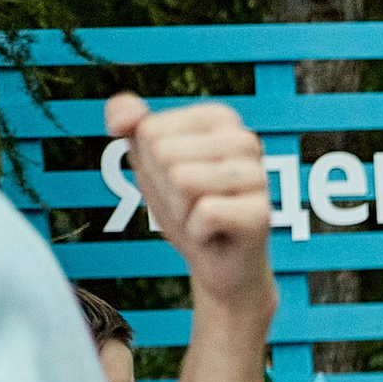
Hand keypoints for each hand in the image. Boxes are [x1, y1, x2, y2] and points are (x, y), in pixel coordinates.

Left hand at [105, 95, 276, 315]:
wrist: (218, 263)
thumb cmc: (185, 207)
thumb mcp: (148, 161)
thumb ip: (129, 125)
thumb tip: (120, 120)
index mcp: (219, 118)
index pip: (150, 131)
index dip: (150, 164)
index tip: (175, 181)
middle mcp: (245, 140)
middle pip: (165, 154)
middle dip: (164, 189)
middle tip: (189, 204)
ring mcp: (259, 176)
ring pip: (183, 180)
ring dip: (180, 210)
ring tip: (201, 217)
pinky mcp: (262, 212)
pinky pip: (205, 213)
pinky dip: (197, 231)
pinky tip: (215, 234)